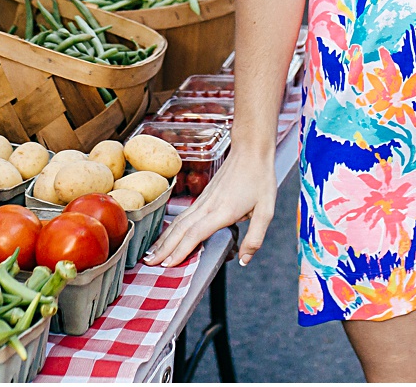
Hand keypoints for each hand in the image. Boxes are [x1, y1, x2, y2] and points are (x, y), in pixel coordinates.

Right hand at [143, 152, 275, 267]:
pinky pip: (183, 215)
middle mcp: (208, 205)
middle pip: (180, 229)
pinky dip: (171, 228)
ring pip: (178, 221)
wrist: (251, 150)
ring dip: (164, 238)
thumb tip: (244, 260)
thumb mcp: (266, 211)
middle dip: (164, 248)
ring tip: (151, 253)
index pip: (196, 234)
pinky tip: (167, 235)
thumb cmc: (260, 178)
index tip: (168, 264)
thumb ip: (255, 238)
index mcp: (223, 211)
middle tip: (149, 263)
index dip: (180, 250)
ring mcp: (203, 199)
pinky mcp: (203, 195)